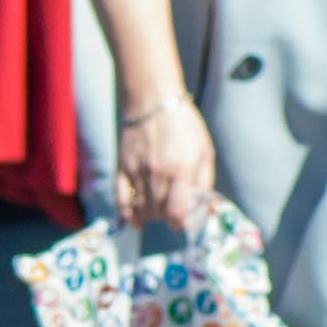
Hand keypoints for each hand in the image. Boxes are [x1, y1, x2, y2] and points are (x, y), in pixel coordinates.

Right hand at [110, 111, 217, 234]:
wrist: (152, 102)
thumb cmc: (184, 126)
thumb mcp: (204, 151)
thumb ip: (204, 181)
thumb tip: (205, 208)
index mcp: (180, 170)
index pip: (176, 212)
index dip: (181, 223)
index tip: (184, 222)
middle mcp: (157, 174)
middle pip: (159, 213)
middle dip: (168, 218)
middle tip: (173, 212)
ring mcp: (137, 172)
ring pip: (141, 209)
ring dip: (151, 216)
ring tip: (159, 210)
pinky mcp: (122, 168)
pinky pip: (121, 200)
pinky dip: (127, 215)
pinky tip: (136, 221)